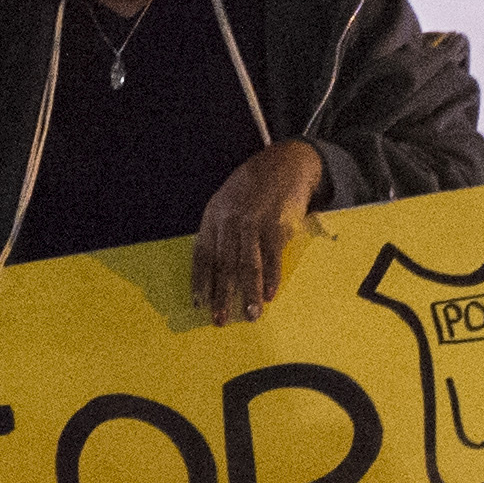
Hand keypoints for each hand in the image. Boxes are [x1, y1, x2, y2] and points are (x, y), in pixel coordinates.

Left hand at [195, 139, 326, 324]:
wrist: (284, 162)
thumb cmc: (252, 188)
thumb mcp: (226, 203)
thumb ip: (220, 232)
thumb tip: (214, 271)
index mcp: (213, 216)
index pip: (203, 254)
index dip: (201, 281)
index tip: (199, 305)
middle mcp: (230, 220)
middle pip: (224, 264)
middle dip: (222, 295)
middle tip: (221, 320)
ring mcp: (254, 221)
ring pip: (248, 263)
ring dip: (248, 292)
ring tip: (250, 315)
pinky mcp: (277, 223)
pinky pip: (272, 255)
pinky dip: (271, 276)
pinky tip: (270, 294)